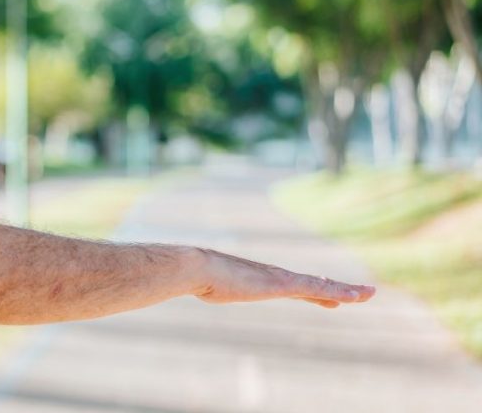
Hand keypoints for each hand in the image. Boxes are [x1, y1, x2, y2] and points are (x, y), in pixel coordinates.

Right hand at [193, 249, 375, 307]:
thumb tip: (199, 284)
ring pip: (322, 286)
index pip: (296, 286)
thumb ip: (212, 286)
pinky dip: (338, 292)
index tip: (331, 294)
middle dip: (338, 289)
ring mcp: (281, 279)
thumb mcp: (210, 286)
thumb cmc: (200, 277)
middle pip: (315, 284)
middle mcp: (276, 276)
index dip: (316, 290)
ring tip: (367, 294)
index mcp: (262, 279)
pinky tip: (354, 297)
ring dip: (346, 290)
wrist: (198, 268)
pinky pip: (318, 290)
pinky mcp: (283, 284)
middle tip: (360, 292)